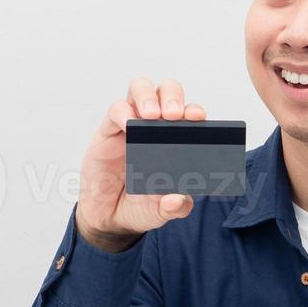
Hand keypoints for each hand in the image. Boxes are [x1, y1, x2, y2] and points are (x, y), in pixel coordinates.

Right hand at [75, 76, 207, 252]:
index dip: (194, 111)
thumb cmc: (140, 205)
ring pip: (141, 89)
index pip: (188, 114)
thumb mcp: (162, 211)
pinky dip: (123, 112)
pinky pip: (116, 109)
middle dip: (173, 97)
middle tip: (174, 115)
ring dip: (149, 96)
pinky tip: (130, 125)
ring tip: (152, 115)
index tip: (198, 117)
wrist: (110, 217)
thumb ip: (175, 207)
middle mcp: (155, 127)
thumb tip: (178, 198)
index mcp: (176, 140)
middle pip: (167, 91)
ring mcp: (132, 125)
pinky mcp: (109, 131)